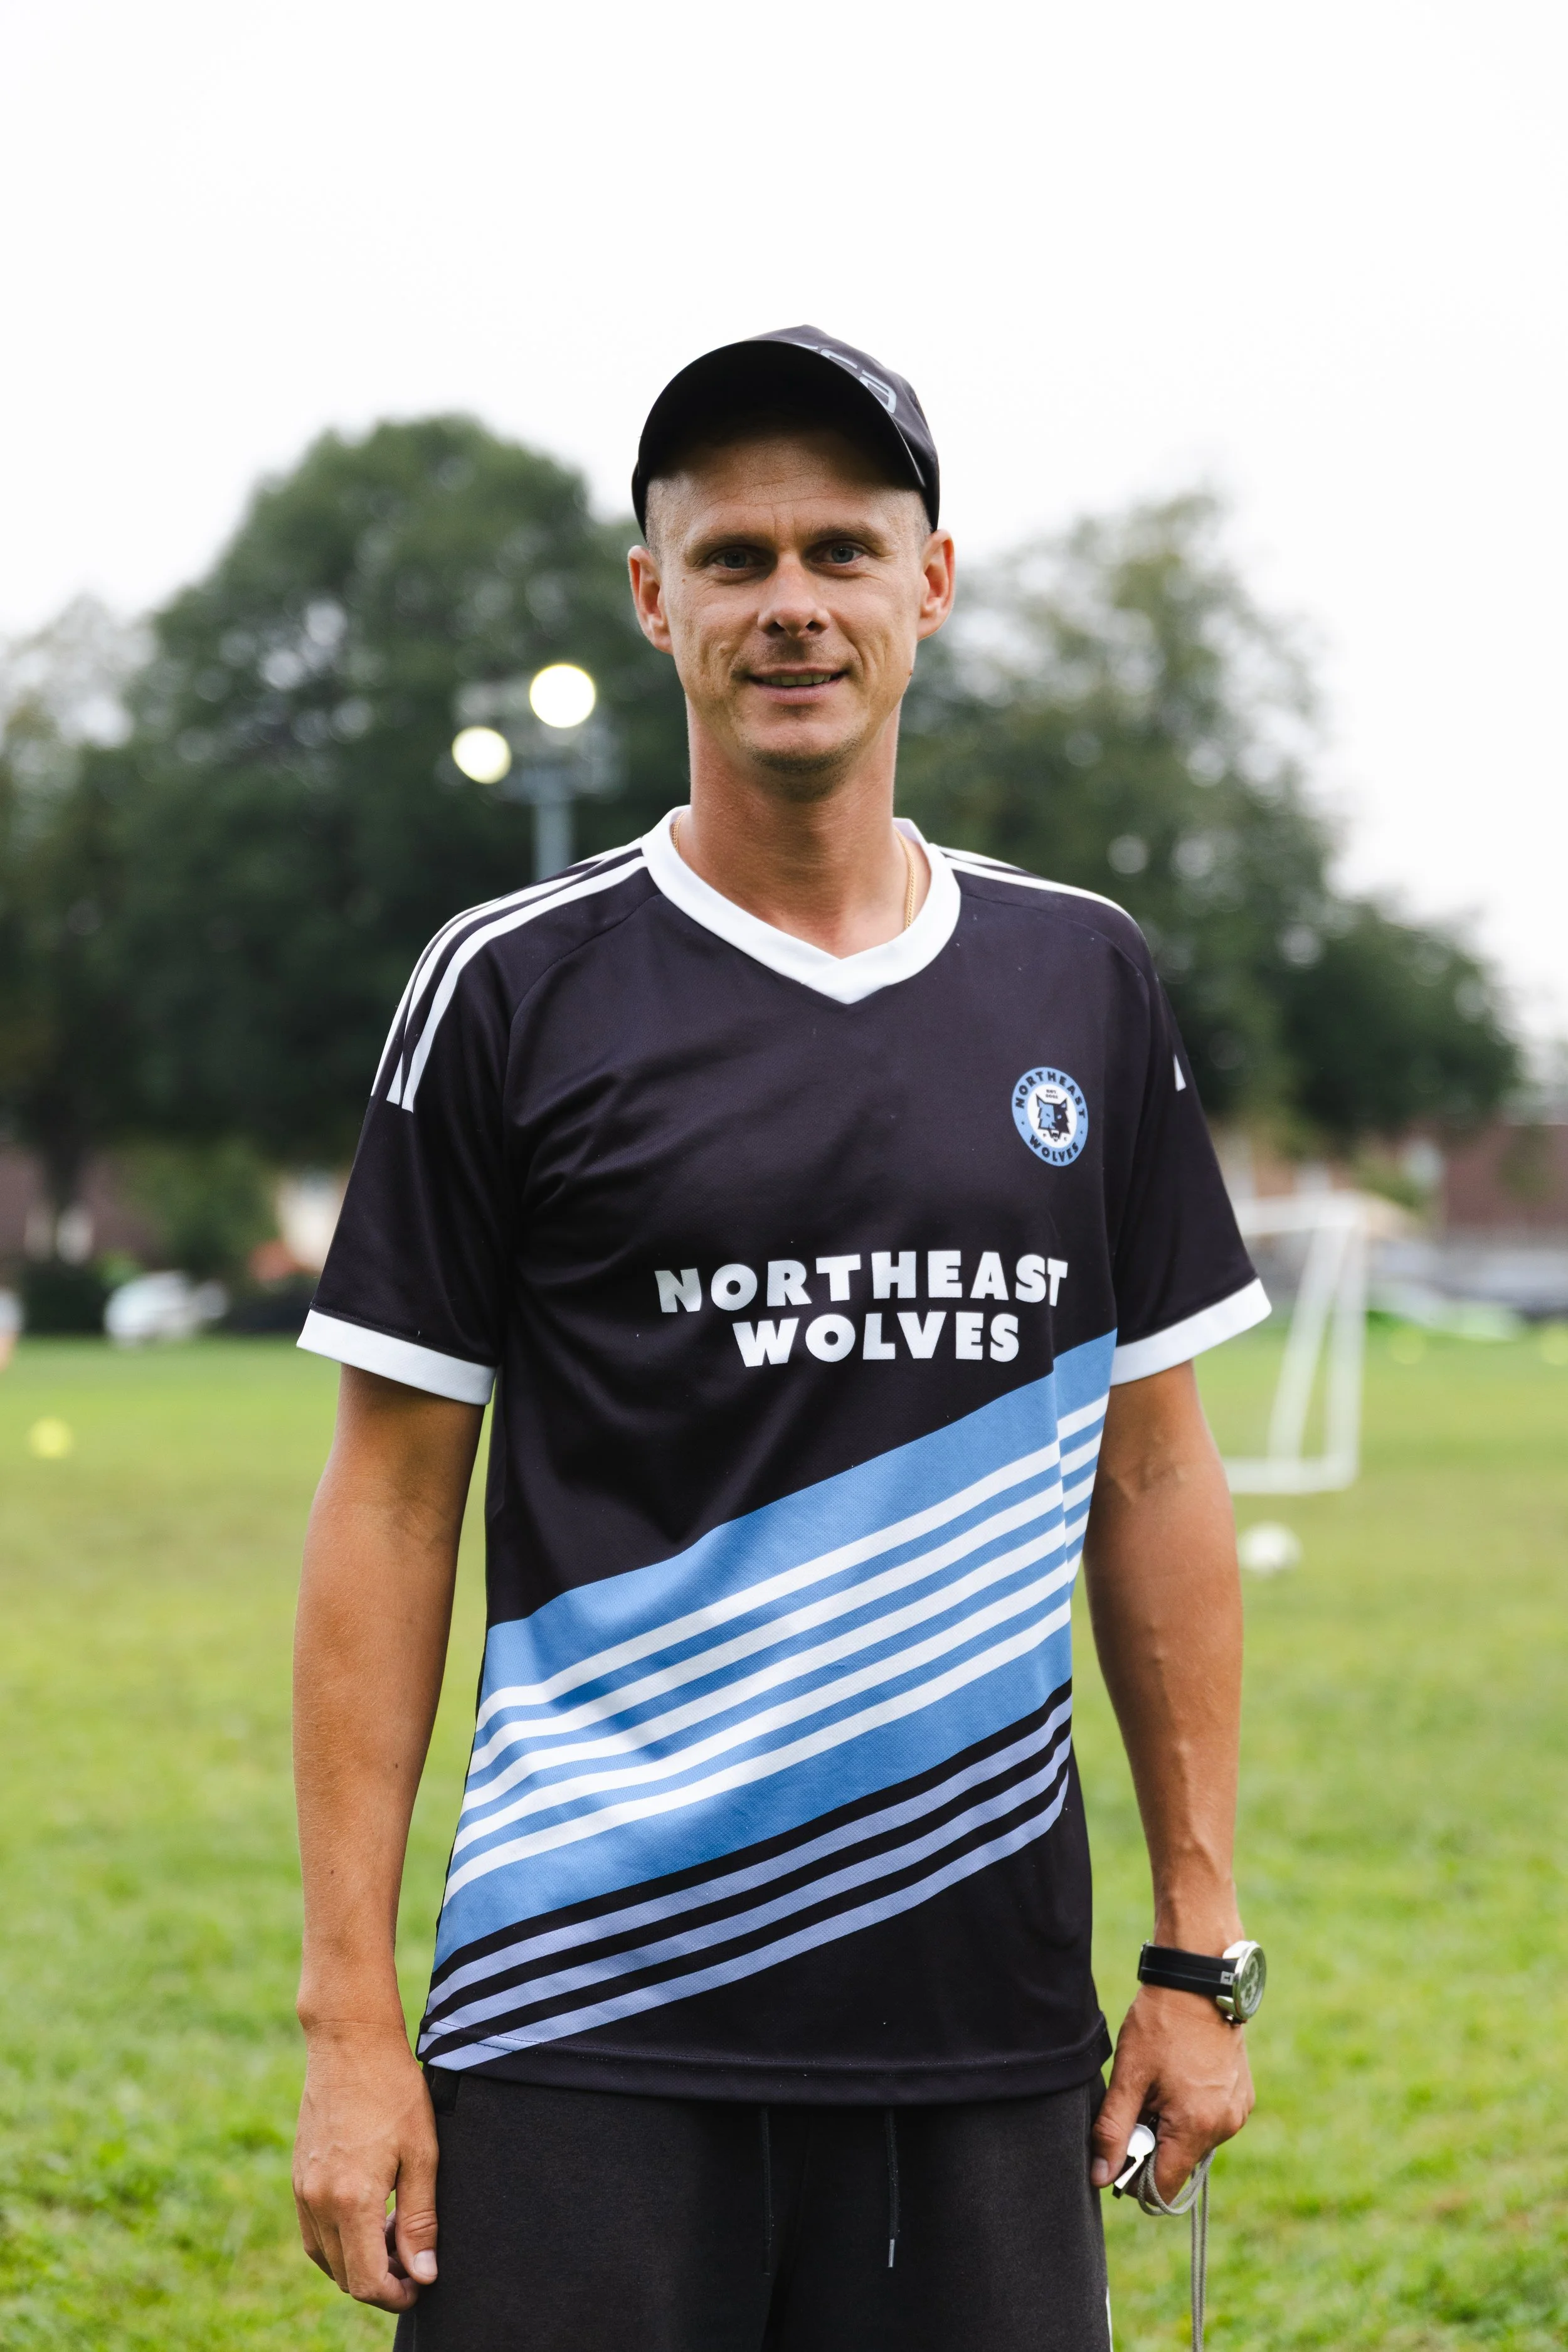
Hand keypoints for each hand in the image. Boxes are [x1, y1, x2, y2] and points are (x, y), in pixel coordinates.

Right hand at [293, 2023, 439, 2312]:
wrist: (349, 2042)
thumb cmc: (393, 2091)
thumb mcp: (422, 2153)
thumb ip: (420, 2220)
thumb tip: (423, 2274)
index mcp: (351, 2200)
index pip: (367, 2281)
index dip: (397, 2295)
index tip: (421, 2283)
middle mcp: (318, 2202)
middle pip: (345, 2276)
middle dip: (381, 2281)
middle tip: (415, 2255)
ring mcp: (302, 2190)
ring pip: (326, 2257)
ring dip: (359, 2261)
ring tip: (395, 2229)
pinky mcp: (297, 2177)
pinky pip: (314, 2231)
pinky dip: (339, 2240)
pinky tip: (370, 2214)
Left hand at [1091, 1985, 1253, 2200]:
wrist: (1197, 1981)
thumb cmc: (1160, 2024)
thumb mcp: (1129, 2076)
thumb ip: (1113, 2131)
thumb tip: (1101, 2178)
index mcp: (1197, 2126)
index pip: (1165, 2187)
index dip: (1136, 2179)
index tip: (1121, 2151)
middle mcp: (1225, 2126)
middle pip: (1179, 2163)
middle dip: (1153, 2146)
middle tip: (1139, 2102)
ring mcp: (1238, 2112)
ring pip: (1194, 2142)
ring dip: (1172, 2128)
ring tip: (1160, 2085)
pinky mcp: (1243, 2097)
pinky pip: (1211, 2121)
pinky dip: (1191, 2112)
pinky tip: (1179, 2079)